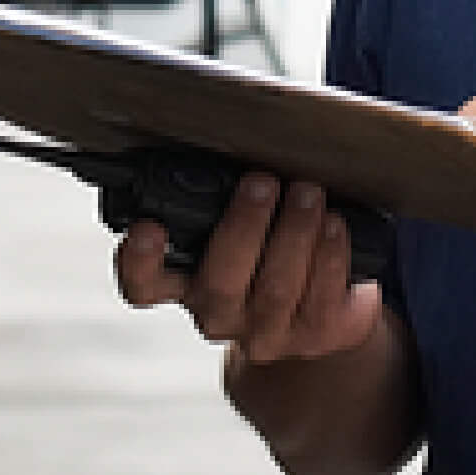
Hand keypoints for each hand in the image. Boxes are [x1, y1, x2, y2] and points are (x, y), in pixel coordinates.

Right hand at [115, 170, 387, 365]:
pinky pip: (322, 295)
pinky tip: (335, 224)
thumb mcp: (235, 223)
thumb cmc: (268, 248)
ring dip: (295, 232)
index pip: (144, 283)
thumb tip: (236, 139)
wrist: (319, 311)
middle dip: (245, 225)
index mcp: (184, 283)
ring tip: (309, 192)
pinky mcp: (315, 335)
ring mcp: (267, 332)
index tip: (149, 226)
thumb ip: (222, 196)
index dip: (140, 259)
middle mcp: (218, 313)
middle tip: (262, 182)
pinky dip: (329, 254)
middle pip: (220, 282)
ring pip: (277, 287)